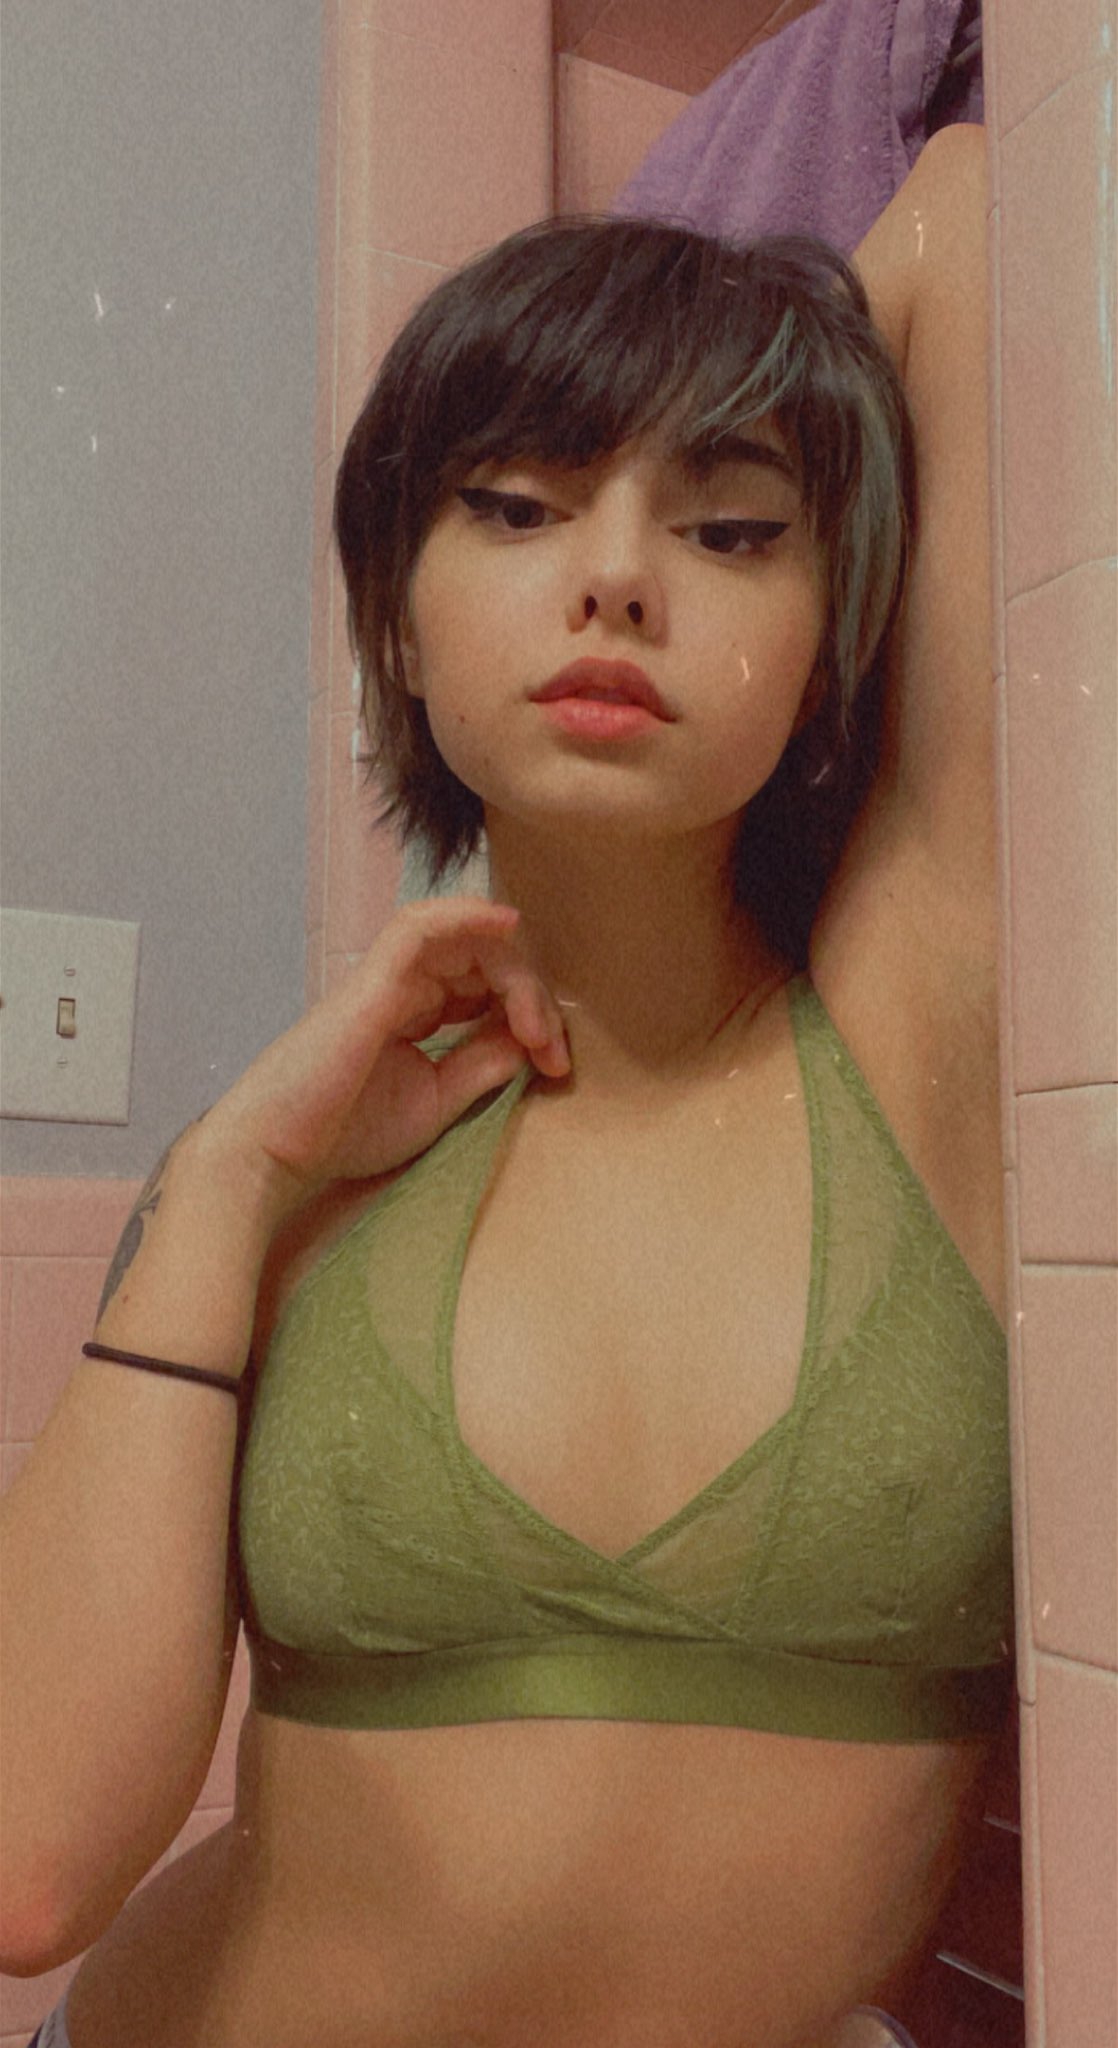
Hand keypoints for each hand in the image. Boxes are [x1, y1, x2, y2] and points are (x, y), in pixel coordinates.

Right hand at [189, 897, 567, 1220]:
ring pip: (466, 940)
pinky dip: (466, 915)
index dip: (533, 1014)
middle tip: (553, 1052)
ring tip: (538, 1024)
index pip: (489, 986)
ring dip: (515, 973)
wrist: (277, 1153)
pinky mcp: (372, 984)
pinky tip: (507, 925)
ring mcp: (386, 979)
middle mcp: (404, 986)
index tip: (556, 1064)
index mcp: (416, 1011)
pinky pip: (420, 927)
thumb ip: (480, 1068)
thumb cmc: (344, 1132)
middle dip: (534, 998)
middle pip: (487, 959)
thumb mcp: (436, 1102)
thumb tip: (527, 1042)